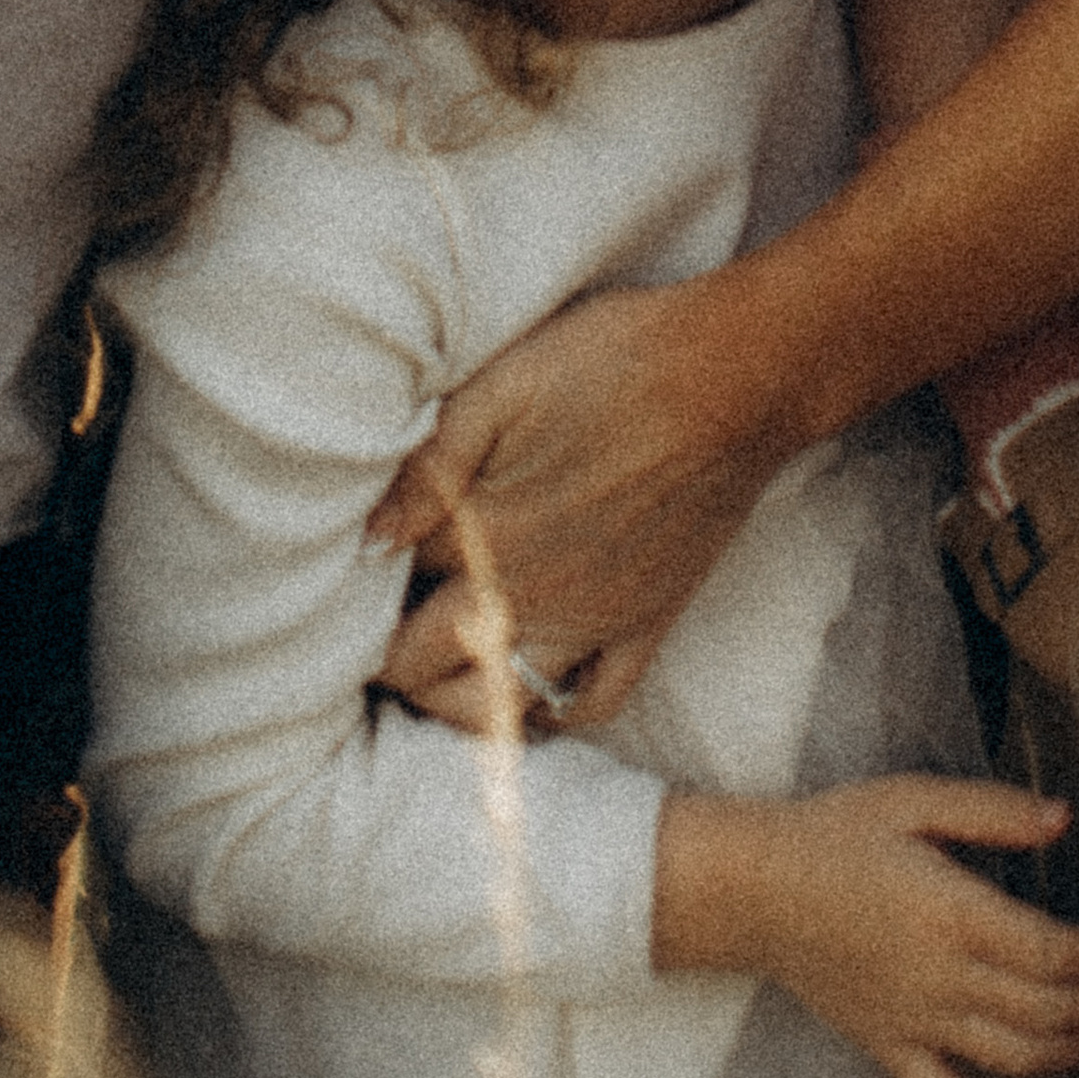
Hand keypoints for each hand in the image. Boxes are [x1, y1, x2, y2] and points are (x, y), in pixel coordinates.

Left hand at [367, 273, 785, 727]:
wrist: (738, 377)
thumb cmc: (618, 360)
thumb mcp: (509, 382)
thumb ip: (433, 460)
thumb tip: (369, 538)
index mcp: (482, 533)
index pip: (388, 591)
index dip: (357, 588)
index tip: (340, 583)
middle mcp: (525, 597)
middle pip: (423, 665)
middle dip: (384, 659)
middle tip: (371, 632)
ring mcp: (590, 622)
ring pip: (495, 709)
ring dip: (450, 704)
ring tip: (431, 672)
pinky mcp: (646, 626)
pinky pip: (590, 706)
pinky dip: (551, 716)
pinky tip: (528, 691)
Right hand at [657, 783, 1078, 1077]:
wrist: (752, 888)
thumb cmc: (834, 833)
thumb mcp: (914, 798)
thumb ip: (994, 811)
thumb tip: (1064, 819)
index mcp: (952, 913)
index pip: (1053, 953)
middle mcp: (941, 977)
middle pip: (1047, 1011)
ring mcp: (915, 1022)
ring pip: (1015, 1059)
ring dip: (1075, 1051)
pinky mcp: (888, 1047)